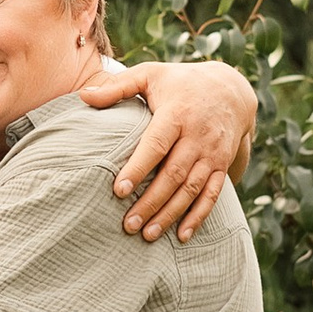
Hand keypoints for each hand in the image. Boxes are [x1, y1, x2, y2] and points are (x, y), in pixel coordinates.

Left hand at [88, 59, 258, 239]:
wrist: (230, 88)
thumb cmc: (180, 82)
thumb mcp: (150, 75)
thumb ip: (118, 86)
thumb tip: (82, 96)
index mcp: (176, 114)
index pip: (156, 145)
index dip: (138, 168)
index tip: (118, 191)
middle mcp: (197, 136)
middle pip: (173, 173)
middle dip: (151, 201)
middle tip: (128, 225)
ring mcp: (212, 153)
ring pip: (192, 189)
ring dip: (171, 214)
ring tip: (149, 234)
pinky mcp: (222, 165)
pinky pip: (213, 194)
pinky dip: (199, 216)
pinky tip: (183, 236)